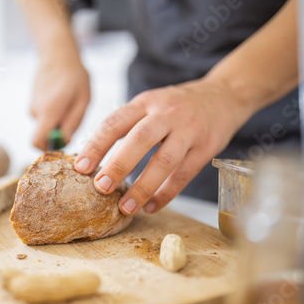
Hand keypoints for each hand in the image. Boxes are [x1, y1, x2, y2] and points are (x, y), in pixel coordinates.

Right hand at [30, 54, 89, 149]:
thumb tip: (64, 142)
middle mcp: (35, 111)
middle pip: (44, 135)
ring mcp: (32, 106)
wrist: (57, 52)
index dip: (49, 148)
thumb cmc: (74, 75)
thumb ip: (73, 123)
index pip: (37, 142)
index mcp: (48, 111)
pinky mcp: (33, 102)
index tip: (64, 142)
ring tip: (70, 102)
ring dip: (59, 120)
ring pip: (46, 124)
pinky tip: (63, 98)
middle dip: (59, 132)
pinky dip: (54, 112)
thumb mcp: (82, 101)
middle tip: (74, 115)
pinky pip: (44, 116)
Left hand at [74, 77, 252, 214]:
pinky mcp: (206, 148)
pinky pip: (184, 175)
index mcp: (146, 102)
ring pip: (164, 161)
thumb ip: (127, 124)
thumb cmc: (177, 106)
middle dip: (118, 165)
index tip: (80, 167)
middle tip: (101, 188)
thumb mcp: (150, 104)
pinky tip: (151, 207)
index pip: (116, 122)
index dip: (96, 145)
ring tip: (125, 208)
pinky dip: (166, 194)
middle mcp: (166, 114)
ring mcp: (188, 130)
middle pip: (139, 139)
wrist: (223, 96)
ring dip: (143, 187)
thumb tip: (94, 157)